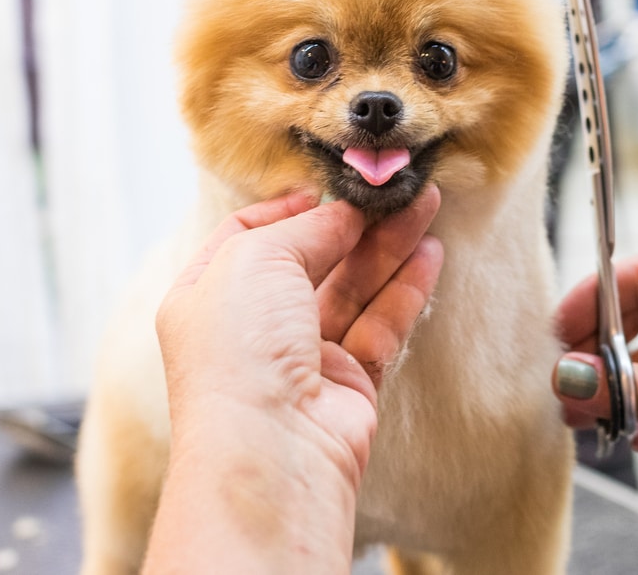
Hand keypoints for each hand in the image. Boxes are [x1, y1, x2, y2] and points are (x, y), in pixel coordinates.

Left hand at [146, 188, 441, 574]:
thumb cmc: (239, 352)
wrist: (271, 452)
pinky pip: (379, 327)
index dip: (288, 208)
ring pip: (352, 289)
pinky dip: (405, 290)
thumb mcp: (256, 260)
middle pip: (311, 259)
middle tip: (398, 190)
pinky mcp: (347, 384)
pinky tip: (430, 255)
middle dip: (354, 222)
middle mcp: (251, 326)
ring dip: (389, 247)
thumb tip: (342, 212)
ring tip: (427, 205)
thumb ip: (304, 229)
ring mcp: (299, 357)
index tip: (328, 186)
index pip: (247, 236)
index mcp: (207, 294)